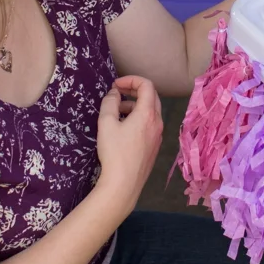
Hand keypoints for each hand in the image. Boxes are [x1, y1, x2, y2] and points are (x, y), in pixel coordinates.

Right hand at [95, 76, 162, 207]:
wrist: (124, 184)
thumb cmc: (114, 152)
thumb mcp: (106, 123)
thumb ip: (110, 103)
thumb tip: (114, 94)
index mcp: (147, 114)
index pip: (147, 85)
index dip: (131, 80)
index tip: (115, 85)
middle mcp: (157, 123)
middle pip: (151, 97)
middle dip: (134, 91)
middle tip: (117, 93)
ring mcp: (158, 136)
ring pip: (150, 112)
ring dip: (134, 106)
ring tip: (116, 113)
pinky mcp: (154, 147)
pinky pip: (149, 125)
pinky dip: (138, 119)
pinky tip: (123, 130)